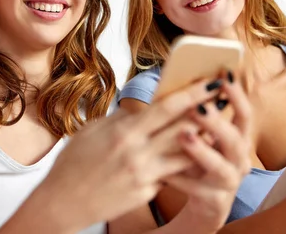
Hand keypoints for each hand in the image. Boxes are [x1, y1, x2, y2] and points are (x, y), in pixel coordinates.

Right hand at [28, 78, 225, 231]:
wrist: (61, 203)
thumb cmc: (72, 164)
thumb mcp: (92, 132)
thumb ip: (121, 119)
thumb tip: (143, 108)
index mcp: (123, 132)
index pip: (166, 108)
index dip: (191, 94)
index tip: (209, 82)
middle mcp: (138, 153)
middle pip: (183, 128)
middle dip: (206, 112)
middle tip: (223, 99)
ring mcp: (144, 175)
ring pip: (185, 154)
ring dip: (203, 139)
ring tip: (216, 127)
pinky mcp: (146, 193)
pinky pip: (168, 175)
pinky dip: (179, 164)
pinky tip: (189, 156)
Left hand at [166, 77, 251, 229]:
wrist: (204, 202)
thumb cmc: (199, 160)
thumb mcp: (203, 137)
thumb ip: (196, 117)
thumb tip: (180, 83)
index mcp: (239, 139)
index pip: (245, 114)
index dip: (237, 96)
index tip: (224, 76)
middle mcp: (240, 160)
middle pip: (236, 140)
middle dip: (217, 123)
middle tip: (198, 107)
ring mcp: (229, 182)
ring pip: (221, 168)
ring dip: (202, 151)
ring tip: (184, 136)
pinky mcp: (214, 202)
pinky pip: (197, 189)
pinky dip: (180, 178)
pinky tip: (164, 171)